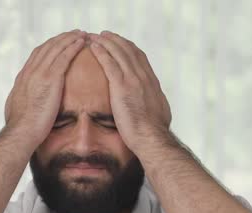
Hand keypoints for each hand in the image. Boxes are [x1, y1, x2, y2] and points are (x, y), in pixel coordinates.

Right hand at [4, 30, 86, 147]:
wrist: (21, 132)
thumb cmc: (21, 129)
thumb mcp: (18, 110)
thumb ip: (23, 101)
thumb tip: (24, 104)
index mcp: (23, 78)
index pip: (36, 55)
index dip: (49, 46)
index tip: (59, 43)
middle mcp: (30, 71)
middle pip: (47, 47)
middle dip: (61, 38)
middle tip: (74, 33)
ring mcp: (39, 73)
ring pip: (56, 48)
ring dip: (69, 38)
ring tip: (81, 34)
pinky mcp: (50, 79)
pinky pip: (64, 57)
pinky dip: (72, 47)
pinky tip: (81, 42)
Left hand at [87, 31, 172, 155]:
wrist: (151, 138)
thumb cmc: (152, 134)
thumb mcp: (158, 115)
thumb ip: (152, 106)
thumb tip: (153, 108)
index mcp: (152, 83)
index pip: (140, 58)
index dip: (129, 48)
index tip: (120, 44)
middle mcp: (144, 77)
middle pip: (130, 50)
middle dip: (116, 40)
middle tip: (104, 34)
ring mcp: (134, 80)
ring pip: (119, 53)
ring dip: (107, 41)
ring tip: (95, 36)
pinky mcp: (122, 87)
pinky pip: (110, 64)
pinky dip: (102, 52)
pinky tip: (94, 47)